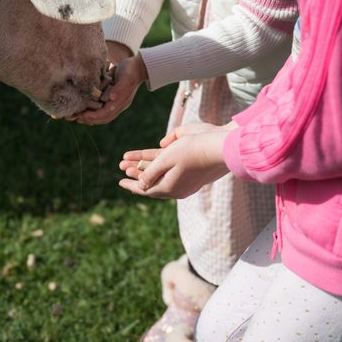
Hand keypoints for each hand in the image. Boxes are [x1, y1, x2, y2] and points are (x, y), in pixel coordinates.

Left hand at [71, 42, 145, 124]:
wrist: (138, 66)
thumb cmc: (131, 70)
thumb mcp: (126, 77)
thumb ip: (120, 88)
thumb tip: (111, 98)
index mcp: (120, 102)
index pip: (105, 114)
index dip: (93, 116)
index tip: (81, 115)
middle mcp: (117, 105)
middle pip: (102, 118)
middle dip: (88, 119)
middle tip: (74, 118)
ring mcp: (114, 102)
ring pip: (101, 115)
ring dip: (89, 117)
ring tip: (76, 116)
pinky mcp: (111, 98)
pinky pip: (100, 108)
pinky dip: (91, 110)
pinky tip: (83, 108)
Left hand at [118, 125, 232, 198]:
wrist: (221, 150)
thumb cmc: (192, 151)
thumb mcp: (166, 159)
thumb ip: (150, 173)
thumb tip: (140, 186)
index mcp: (169, 187)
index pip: (145, 189)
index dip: (131, 185)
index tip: (119, 182)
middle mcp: (178, 190)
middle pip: (152, 186)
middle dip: (137, 177)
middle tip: (124, 172)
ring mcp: (187, 186)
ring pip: (162, 181)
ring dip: (148, 173)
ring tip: (136, 168)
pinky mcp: (195, 180)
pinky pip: (172, 179)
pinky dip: (161, 173)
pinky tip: (159, 170)